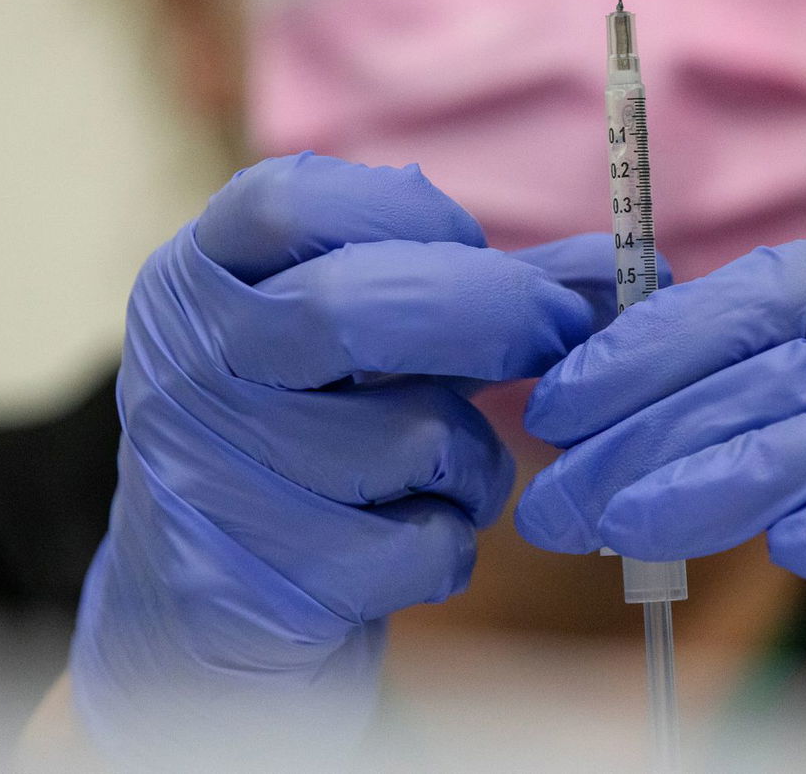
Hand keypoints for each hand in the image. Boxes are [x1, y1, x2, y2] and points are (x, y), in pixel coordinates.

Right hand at [71, 153, 611, 769]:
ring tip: (450, 473)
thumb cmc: (314, 439)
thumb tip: (623, 272)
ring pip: (410, 438)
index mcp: (196, 277)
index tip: (475, 248)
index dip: (412, 218)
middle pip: (353, 308)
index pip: (294, 203)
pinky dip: (449, 544)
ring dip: (475, 460)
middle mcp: (181, 364)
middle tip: (555, 336)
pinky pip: (413, 547)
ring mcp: (198, 475)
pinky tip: (414, 538)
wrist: (209, 603)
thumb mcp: (378, 345)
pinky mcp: (239, 585)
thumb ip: (485, 290)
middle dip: (493, 314)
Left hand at [516, 230, 805, 771]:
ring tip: (628, 523)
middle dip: (657, 428)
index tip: (563, 399)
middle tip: (566, 489)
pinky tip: (796, 548)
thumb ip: (786, 399)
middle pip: (795, 363)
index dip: (657, 339)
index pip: (774, 289)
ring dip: (725, 478)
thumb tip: (621, 405)